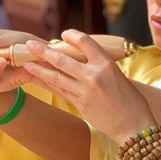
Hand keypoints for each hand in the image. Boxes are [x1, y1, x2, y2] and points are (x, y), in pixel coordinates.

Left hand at [21, 29, 153, 144]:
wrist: (133, 125)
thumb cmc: (131, 100)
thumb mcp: (119, 76)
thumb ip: (101, 67)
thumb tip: (84, 60)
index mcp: (107, 64)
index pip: (85, 42)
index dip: (72, 36)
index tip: (63, 34)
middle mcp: (93, 76)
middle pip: (62, 60)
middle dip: (43, 52)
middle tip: (30, 45)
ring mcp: (84, 91)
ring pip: (56, 77)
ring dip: (39, 69)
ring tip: (27, 63)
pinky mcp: (79, 104)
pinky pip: (60, 91)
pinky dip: (49, 83)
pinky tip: (39, 79)